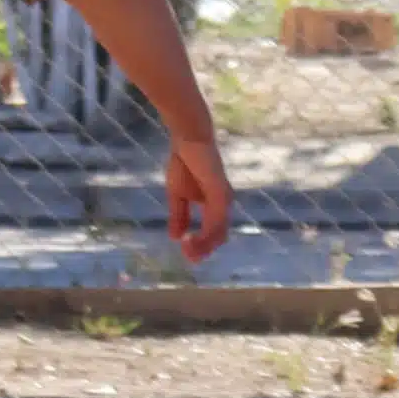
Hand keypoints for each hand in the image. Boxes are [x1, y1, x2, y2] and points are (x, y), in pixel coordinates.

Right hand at [164, 132, 235, 262]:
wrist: (188, 140)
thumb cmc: (184, 162)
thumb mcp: (177, 195)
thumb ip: (178, 216)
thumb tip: (175, 238)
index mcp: (214, 205)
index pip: (213, 233)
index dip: (200, 245)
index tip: (184, 250)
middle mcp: (223, 205)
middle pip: (219, 237)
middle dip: (203, 250)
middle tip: (187, 257)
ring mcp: (224, 200)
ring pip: (218, 232)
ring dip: (203, 245)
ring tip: (187, 249)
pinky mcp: (220, 193)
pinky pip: (216, 220)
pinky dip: (205, 233)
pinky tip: (191, 238)